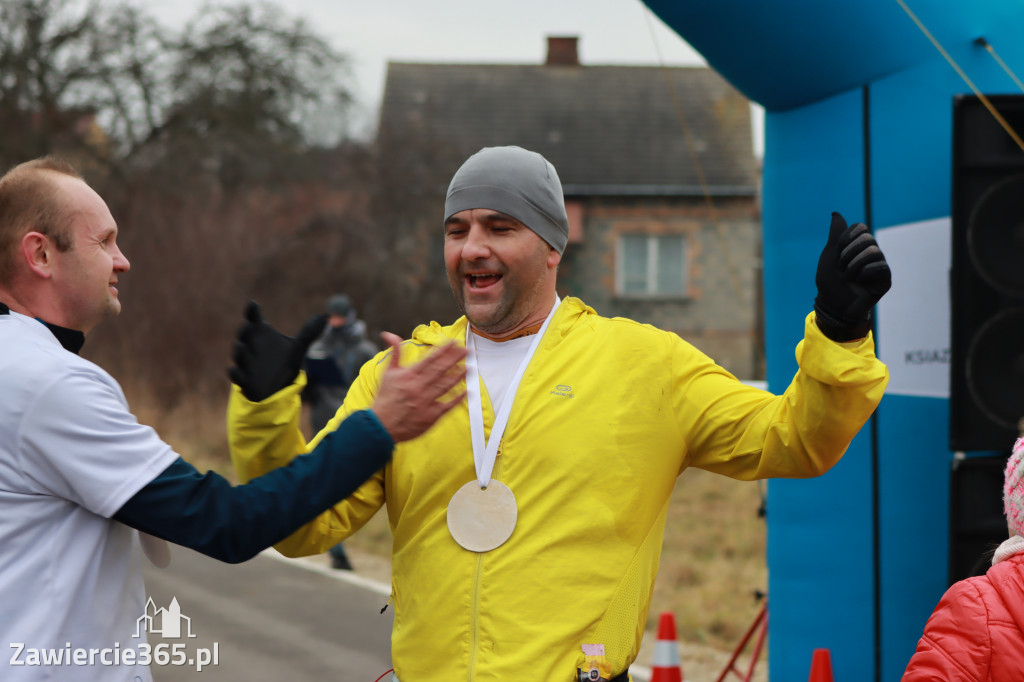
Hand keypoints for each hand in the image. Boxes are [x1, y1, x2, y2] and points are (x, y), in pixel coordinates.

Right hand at [228, 301, 326, 400]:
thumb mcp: (297, 349)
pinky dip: (236, 373)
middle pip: (245, 336)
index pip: (255, 319)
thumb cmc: (282, 364)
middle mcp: (251, 346)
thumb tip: (326, 316)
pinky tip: (237, 372)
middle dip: (246, 331)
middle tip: (250, 326)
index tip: (254, 304)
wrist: (277, 390)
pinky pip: (236, 375)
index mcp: (262, 335)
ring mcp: (246, 363)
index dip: (252, 312)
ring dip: (240, 351)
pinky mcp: (244, 380)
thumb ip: (309, 333)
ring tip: (243, 347)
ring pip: (239, 354)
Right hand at [371, 332, 466, 442]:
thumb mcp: (388, 373)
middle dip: (456, 359)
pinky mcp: (430, 416)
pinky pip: (447, 405)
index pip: (430, 359)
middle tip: (467, 351)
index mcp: (409, 375)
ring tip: (469, 368)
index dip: (444, 349)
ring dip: (459, 376)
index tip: (454, 342)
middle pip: (441, 370)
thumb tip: (389, 334)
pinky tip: (466, 392)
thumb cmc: (385, 398)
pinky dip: (458, 399)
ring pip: (446, 386)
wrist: (381, 425)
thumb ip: (394, 353)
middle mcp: (418, 387)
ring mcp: (425, 401)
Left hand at [813, 212, 891, 341]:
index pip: (859, 227)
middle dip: (847, 253)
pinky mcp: (885, 278)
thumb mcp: (829, 254)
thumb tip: (835, 213)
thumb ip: (836, 234)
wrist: (832, 304)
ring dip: (854, 265)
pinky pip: (879, 266)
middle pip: (866, 237)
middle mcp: (871, 252)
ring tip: (849, 277)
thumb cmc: (829, 280)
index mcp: (858, 245)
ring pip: (873, 250)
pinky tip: (860, 283)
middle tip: (842, 268)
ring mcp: (879, 265)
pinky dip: (864, 274)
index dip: (844, 239)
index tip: (836, 253)